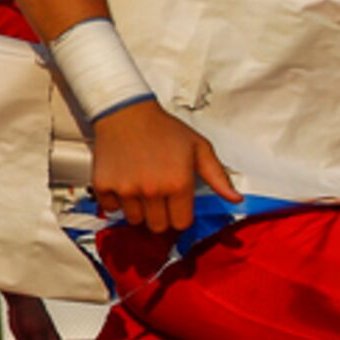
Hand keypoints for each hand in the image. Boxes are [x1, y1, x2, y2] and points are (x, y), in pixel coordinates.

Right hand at [88, 99, 239, 234]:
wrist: (126, 113)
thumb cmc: (164, 129)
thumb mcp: (198, 147)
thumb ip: (217, 176)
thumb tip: (236, 199)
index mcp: (178, 183)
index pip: (181, 223)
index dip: (180, 216)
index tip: (176, 206)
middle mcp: (152, 190)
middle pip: (158, 226)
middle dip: (160, 216)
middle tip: (158, 197)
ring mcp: (126, 189)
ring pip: (135, 220)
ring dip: (138, 210)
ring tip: (141, 189)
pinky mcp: (104, 185)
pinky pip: (111, 209)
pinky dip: (116, 202)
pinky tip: (123, 185)